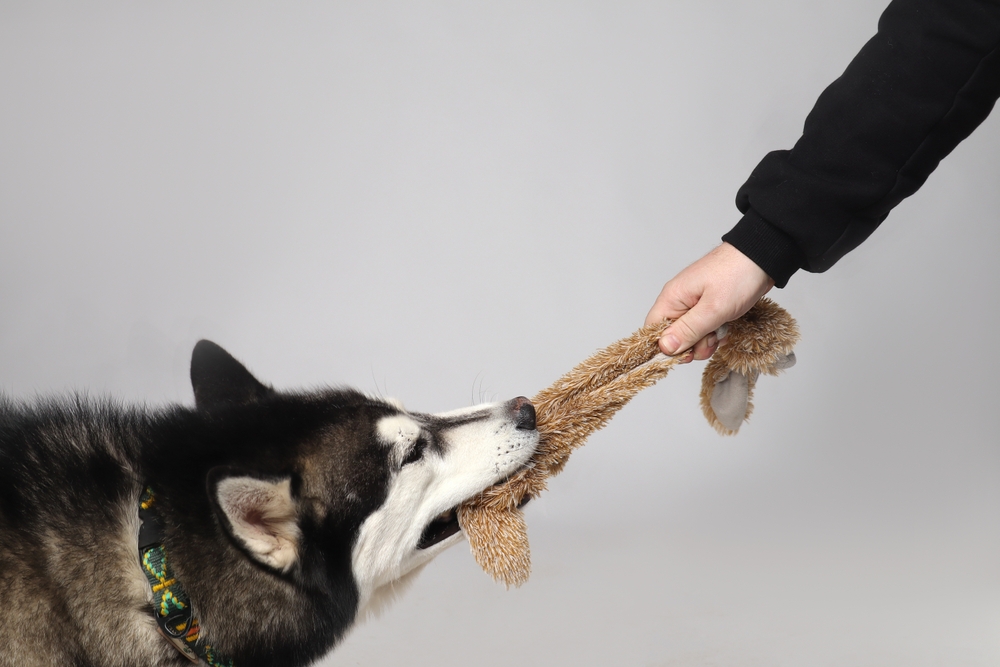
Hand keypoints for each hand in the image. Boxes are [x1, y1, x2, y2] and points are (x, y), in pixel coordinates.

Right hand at [644, 242, 773, 360]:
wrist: (762, 257)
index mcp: (672, 298)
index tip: (685, 355)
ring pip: (691, 334)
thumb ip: (688, 330)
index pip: (653, 330)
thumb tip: (664, 347)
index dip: (665, 347)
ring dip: (706, 340)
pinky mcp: (708, 306)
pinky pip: (704, 328)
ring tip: (722, 330)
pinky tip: (726, 327)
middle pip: (674, 336)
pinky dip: (715, 332)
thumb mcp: (713, 309)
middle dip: (692, 345)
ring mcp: (694, 304)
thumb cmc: (737, 275)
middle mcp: (679, 301)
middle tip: (710, 340)